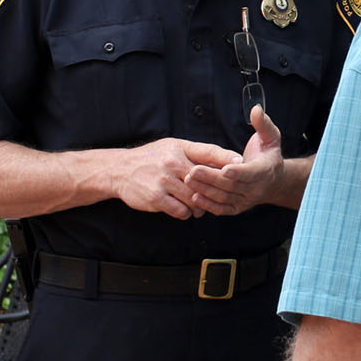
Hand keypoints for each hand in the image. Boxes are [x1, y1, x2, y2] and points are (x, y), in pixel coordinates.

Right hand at [111, 137, 238, 218]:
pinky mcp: (157, 198)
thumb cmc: (151, 158)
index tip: (241, 164)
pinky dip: (187, 213)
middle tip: (221, 196)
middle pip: (206, 180)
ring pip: (196, 199)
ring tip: (200, 205)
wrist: (119, 170)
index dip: (227, 158)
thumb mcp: (173, 147)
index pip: (210, 152)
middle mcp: (173, 164)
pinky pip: (182, 211)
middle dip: (216, 190)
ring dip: (202, 205)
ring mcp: (165, 181)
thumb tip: (226, 159)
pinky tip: (185, 209)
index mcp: (180, 149)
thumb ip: (197, 153)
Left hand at [187, 105, 284, 215]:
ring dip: (206, 190)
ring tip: (188, 180)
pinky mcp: (237, 208)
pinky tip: (194, 196)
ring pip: (224, 197)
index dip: (237, 171)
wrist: (274, 181)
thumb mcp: (271, 137)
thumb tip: (256, 109)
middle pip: (232, 185)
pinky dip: (208, 205)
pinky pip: (222, 209)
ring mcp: (246, 200)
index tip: (223, 168)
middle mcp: (256, 188)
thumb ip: (263, 124)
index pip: (250, 172)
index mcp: (264, 170)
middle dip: (211, 178)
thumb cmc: (268, 155)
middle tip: (192, 170)